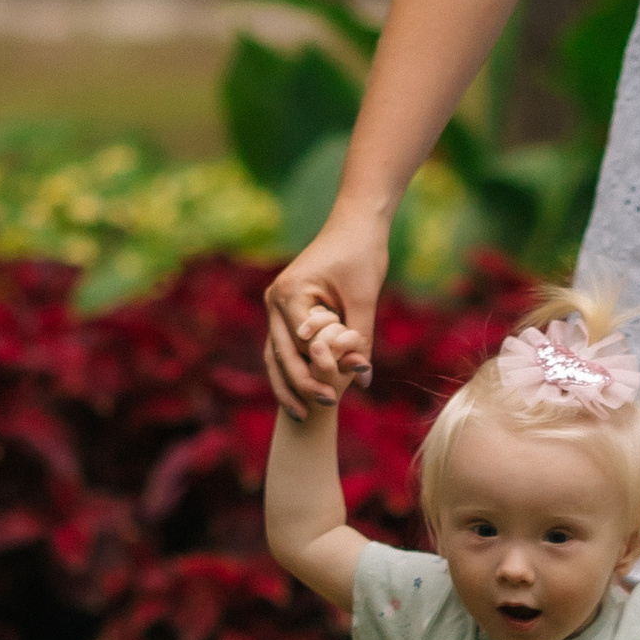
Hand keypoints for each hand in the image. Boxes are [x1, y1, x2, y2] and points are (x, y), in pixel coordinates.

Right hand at [263, 213, 388, 415]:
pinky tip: (303, 392)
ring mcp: (277, 305)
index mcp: (289, 294)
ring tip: (302, 414)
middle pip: (280, 354)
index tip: (336, 396)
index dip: (317, 372)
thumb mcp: (364, 299)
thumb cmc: (361, 254)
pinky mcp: (287, 309)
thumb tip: (364, 379)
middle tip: (319, 411)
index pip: (299, 345)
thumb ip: (360, 339)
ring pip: (277, 354)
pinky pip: (285, 345)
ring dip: (289, 383)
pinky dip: (293, 367)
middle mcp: (275, 300)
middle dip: (298, 386)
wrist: (355, 224)